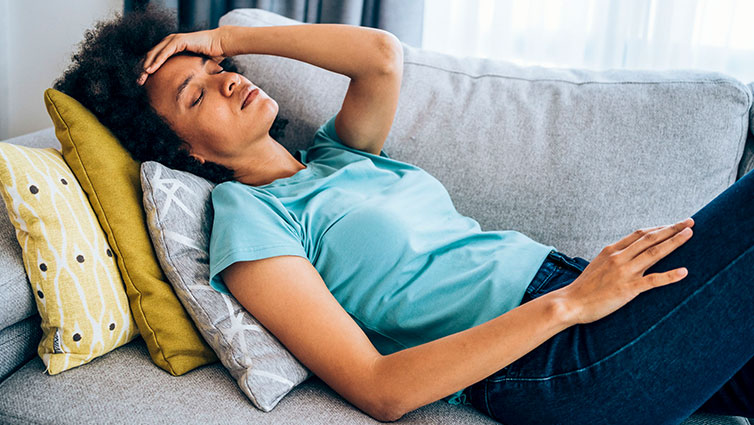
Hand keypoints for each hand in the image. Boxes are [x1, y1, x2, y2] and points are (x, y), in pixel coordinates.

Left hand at [137, 27, 228, 84]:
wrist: (221, 45)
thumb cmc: (212, 56)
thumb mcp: (195, 66)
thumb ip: (187, 72)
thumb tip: (186, 88)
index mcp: (172, 47)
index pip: (155, 58)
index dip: (148, 69)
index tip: (144, 82)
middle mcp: (170, 42)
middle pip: (151, 56)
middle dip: (143, 69)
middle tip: (138, 82)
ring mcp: (173, 40)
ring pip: (155, 54)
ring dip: (146, 66)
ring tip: (142, 78)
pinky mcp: (179, 41)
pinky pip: (164, 52)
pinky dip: (156, 61)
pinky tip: (150, 70)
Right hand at [555, 218, 693, 324]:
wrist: (570, 303)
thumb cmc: (584, 287)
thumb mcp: (597, 265)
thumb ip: (613, 258)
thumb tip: (627, 254)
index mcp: (611, 250)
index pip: (639, 234)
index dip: (658, 228)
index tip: (673, 224)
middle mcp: (619, 257)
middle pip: (650, 238)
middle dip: (672, 229)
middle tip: (689, 222)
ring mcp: (624, 272)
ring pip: (654, 253)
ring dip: (674, 242)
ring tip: (689, 235)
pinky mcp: (628, 289)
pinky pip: (653, 280)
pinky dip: (670, 275)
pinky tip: (684, 271)